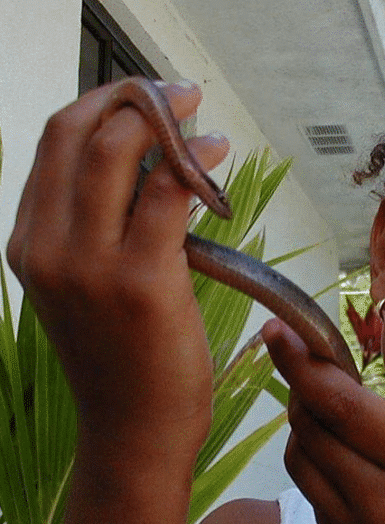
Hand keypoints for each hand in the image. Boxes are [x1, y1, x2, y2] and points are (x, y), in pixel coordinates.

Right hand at [7, 80, 228, 460]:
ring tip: (205, 121)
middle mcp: (46, 245)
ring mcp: (88, 263)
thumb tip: (145, 172)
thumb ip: (95, 232)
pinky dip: (194, 161)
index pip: (54, 141)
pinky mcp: (139, 281)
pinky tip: (217, 153)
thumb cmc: (124, 361)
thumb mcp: (87, 290)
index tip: (146, 95)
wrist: (134, 429)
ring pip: (119, 151)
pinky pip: (165, 193)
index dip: (102, 102)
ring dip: (167, 120)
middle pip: (79, 131)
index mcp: (28, 242)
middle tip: (180, 93)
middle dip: (134, 96)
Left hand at [262, 319, 384, 523]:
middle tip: (317, 368)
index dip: (301, 362)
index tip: (278, 331)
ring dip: (303, 429)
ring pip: (301, 465)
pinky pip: (313, 502)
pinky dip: (316, 470)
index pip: (338, 402)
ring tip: (329, 410)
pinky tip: (347, 461)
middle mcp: (380, 501)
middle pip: (309, 430)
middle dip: (301, 389)